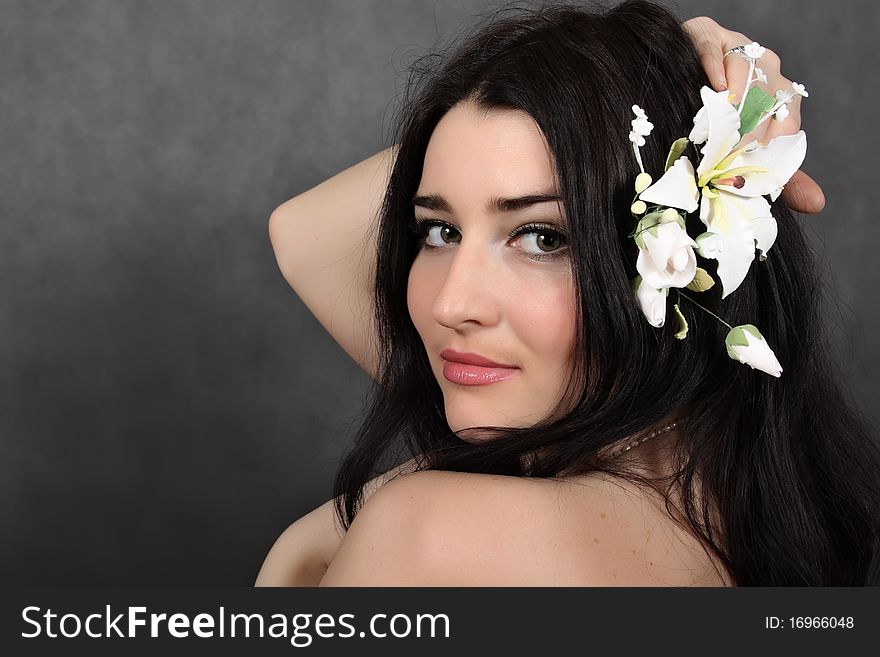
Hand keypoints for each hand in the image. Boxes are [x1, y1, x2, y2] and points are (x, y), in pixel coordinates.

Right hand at [683, 16, 824, 213]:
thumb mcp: (744, 154)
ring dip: (740, 94)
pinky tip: (713, 86)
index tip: (756, 162)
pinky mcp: (707, 35)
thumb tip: (817, 203)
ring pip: (749, 67)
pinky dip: (714, 65)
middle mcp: (763, 72)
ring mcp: (737, 49)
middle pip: (769, 92)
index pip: (788, 116)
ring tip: (725, 120)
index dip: (776, 139)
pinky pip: (713, 46)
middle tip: (734, 150)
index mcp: (777, 100)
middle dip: (753, 124)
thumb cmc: (708, 128)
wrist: (665, 88)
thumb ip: (779, 177)